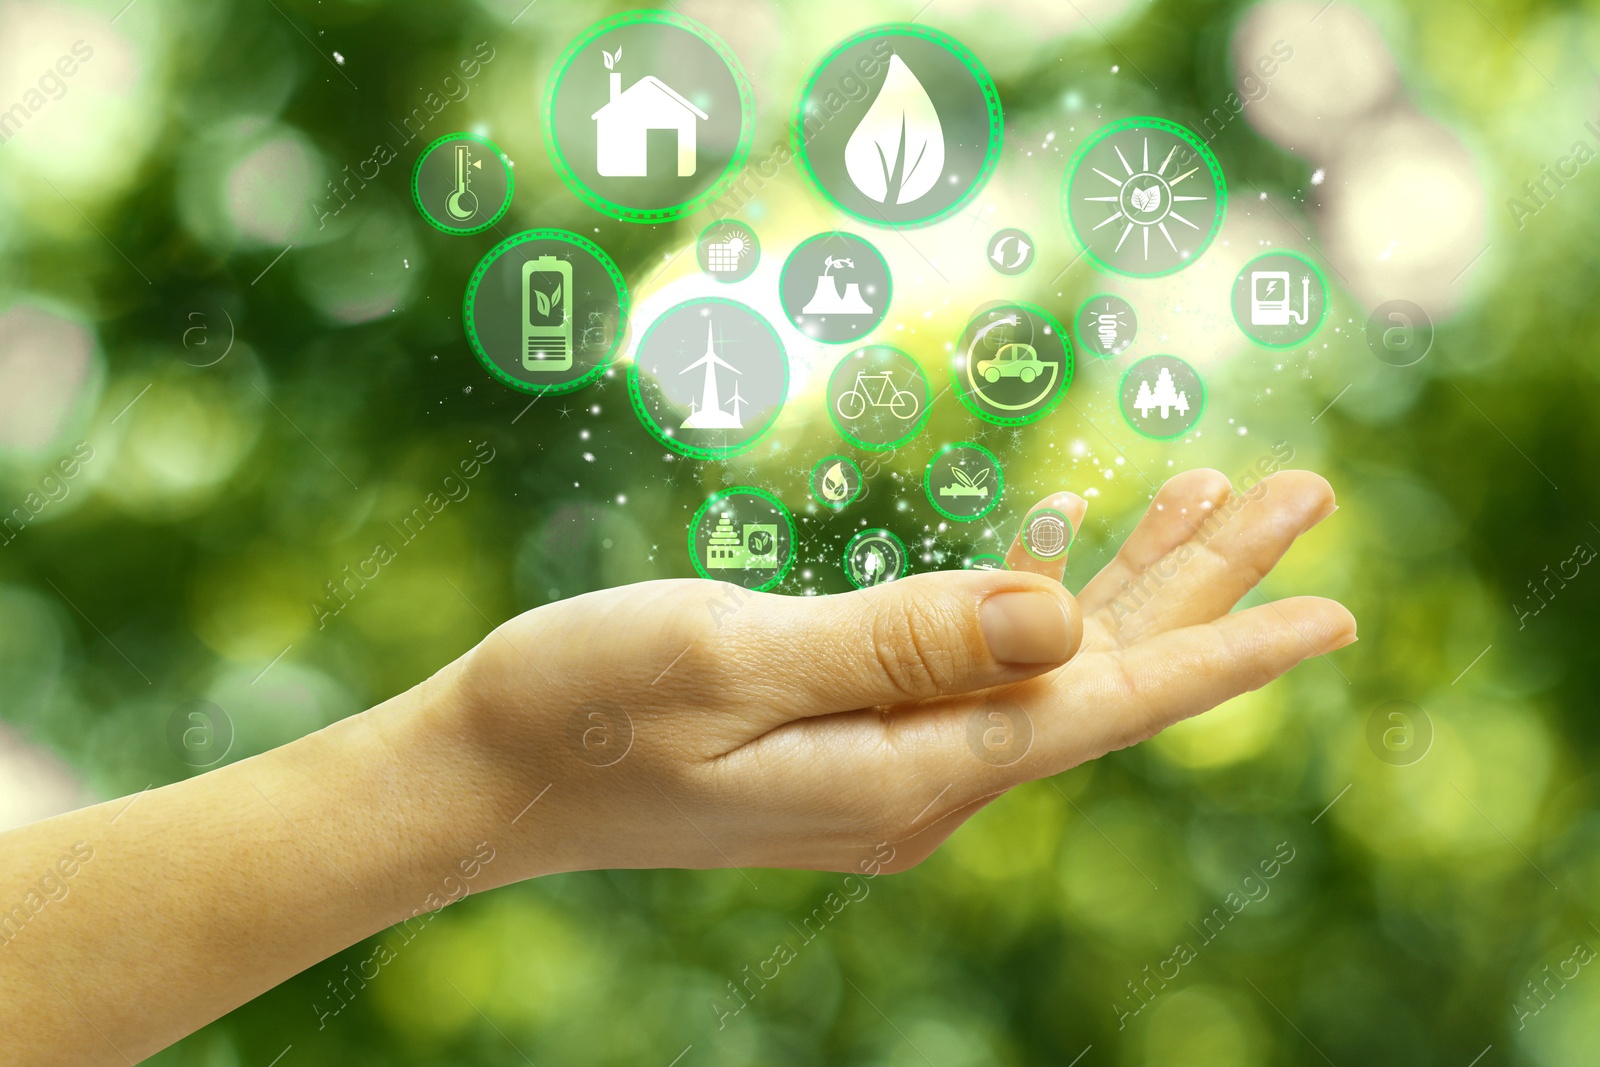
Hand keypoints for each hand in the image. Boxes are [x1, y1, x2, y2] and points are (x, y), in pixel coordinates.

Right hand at [430, 468, 1352, 884]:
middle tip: (1297, 493)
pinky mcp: (850, 743)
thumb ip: (902, 639)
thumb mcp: (735, 658)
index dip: (1220, 649)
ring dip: (1121, 583)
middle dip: (1198, 586)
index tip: (1330, 609)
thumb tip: (1056, 617)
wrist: (486, 777)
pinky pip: (974, 669)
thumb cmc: (587, 707)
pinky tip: (1046, 548)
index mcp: (905, 772)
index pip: (1099, 704)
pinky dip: (1025, 602)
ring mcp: (886, 769)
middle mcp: (919, 784)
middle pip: (1093, 678)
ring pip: (1041, 668)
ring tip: (1202, 500)